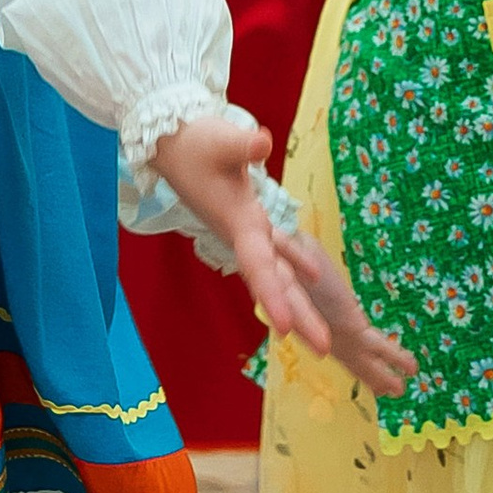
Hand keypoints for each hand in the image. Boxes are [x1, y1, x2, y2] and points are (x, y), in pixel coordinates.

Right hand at [148, 113, 417, 395]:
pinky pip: (275, 249)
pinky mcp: (246, 217)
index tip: (284, 328)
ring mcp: (245, 229)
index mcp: (237, 222)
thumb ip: (242, 146)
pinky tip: (314, 275)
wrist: (169, 141)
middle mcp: (242, 234)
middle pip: (275, 281)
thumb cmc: (192, 142)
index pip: (258, 265)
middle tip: (323, 351)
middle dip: (297, 316)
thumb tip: (262, 142)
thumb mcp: (218, 141)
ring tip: (320, 335)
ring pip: (277, 271)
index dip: (272, 296)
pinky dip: (294, 262)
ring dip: (298, 302)